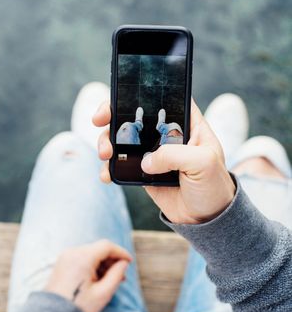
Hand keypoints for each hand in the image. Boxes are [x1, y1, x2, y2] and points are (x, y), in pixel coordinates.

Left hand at [44, 240, 131, 311]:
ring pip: (91, 253)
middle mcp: (73, 252)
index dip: (121, 252)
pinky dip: (92, 265)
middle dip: (112, 260)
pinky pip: (82, 258)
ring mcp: (66, 257)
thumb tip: (123, 264)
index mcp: (83, 257)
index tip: (130, 262)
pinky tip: (98, 279)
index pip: (107, 246)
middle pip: (99, 249)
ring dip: (103, 263)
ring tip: (110, 280)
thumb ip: (117, 275)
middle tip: (122, 275)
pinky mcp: (62, 263)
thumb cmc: (78, 306)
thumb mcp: (103, 293)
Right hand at [93, 101, 234, 223]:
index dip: (140, 93)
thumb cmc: (214, 185)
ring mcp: (152, 152)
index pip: (162, 98)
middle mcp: (167, 134)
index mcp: (186, 123)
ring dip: (107, 143)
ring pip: (122, 139)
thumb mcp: (203, 163)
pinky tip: (106, 175)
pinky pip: (120, 164)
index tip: (120, 97)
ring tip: (105, 155)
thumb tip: (145, 161)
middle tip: (99, 121)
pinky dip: (109, 168)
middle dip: (112, 115)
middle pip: (134, 115)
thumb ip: (174, 155)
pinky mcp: (142, 171)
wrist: (206, 218)